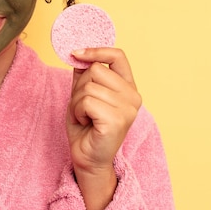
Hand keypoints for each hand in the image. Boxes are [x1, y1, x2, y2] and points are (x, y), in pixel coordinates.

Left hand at [67, 47, 141, 209]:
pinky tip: (86, 123)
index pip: (118, 56)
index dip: (96, 50)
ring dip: (77, 102)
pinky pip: (87, 101)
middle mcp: (133, 96)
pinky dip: (78, 111)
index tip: (76, 53)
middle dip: (80, 87)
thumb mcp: (83, 95)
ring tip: (85, 117)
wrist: (88, 159)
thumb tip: (78, 52)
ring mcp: (128, 109)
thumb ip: (84, 74)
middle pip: (96, 70)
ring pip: (88, 86)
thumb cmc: (86, 128)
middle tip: (83, 107)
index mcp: (128, 87)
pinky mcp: (117, 120)